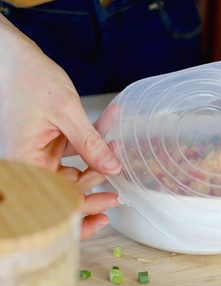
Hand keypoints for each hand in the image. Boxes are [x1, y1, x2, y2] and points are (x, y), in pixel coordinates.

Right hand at [0, 15, 121, 237]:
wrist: (16, 57)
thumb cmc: (29, 78)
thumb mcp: (66, 112)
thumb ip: (90, 143)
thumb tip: (113, 168)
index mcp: (26, 162)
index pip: (57, 199)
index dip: (85, 206)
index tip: (110, 203)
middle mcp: (31, 164)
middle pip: (66, 191)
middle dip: (95, 183)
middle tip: (118, 179)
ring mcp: (41, 155)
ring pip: (75, 174)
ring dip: (98, 161)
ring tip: (116, 143)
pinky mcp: (50, 146)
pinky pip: (76, 154)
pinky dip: (93, 144)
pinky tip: (108, 127)